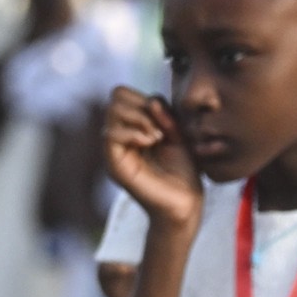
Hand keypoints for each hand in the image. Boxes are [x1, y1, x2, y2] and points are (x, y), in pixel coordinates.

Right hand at [103, 87, 202, 231]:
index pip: (123, 94)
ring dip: (140, 119)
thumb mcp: (178, 133)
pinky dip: (133, 132)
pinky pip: (110, 135)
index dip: (144, 98)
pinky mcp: (115, 164)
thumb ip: (165, 114)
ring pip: (112, 112)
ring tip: (157, 137)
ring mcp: (115, 150)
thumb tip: (151, 100)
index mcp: (132, 127)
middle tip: (160, 128)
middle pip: (115, 98)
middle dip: (141, 106)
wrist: (186, 202)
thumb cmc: (184, 170)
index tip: (165, 118)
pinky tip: (150, 142)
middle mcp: (120, 137)